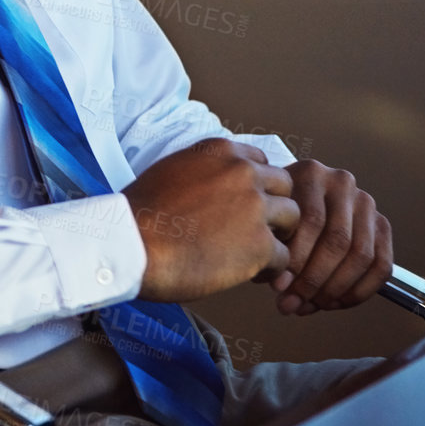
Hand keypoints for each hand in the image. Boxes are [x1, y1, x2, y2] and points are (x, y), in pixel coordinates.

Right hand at [123, 138, 300, 301]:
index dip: (256, 185)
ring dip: (278, 235)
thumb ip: (203, 171)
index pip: (260, 161)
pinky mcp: (260, 245)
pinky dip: (270, 268)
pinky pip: (283, 256)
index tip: (244, 203)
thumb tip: (214, 187)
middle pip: (284, 185)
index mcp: (219, 152)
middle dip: (273, 207)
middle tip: (255, 228)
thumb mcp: (172, 171)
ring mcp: (255, 208)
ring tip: (256, 252)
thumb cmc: (141, 213)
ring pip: (293, 218)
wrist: (131, 244)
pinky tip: (249, 273)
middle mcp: (242, 173)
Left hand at [261, 160, 393, 315]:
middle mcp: (342, 183)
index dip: (296, 260)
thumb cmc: (274, 213)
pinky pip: (381, 266)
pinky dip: (358, 291)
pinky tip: (333, 303)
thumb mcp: (267, 218)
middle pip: (338, 240)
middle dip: (314, 280)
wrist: (295, 198)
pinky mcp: (382, 226)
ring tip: (309, 305)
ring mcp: (366, 203)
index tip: (278, 287)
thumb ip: (272, 246)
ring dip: (334, 289)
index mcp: (310, 173)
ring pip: (361, 256)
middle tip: (293, 302)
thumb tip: (282, 287)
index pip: (310, 221)